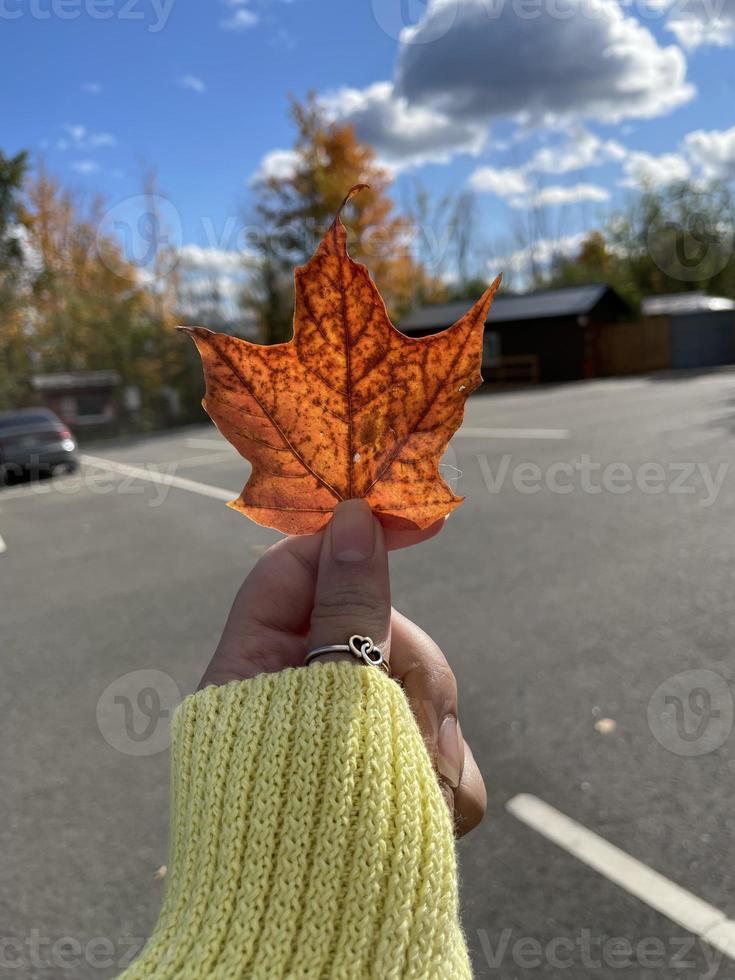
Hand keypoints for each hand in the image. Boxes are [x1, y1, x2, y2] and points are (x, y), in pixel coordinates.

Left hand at [200, 499, 486, 835]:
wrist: (326, 958)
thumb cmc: (309, 829)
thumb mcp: (329, 701)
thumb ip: (348, 607)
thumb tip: (352, 515)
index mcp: (252, 670)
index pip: (295, 571)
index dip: (348, 540)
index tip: (413, 520)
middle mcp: (297, 700)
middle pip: (372, 626)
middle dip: (407, 666)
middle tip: (412, 716)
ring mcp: (345, 740)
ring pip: (415, 687)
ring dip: (429, 732)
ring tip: (418, 788)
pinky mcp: (388, 776)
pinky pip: (434, 743)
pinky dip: (441, 778)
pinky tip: (428, 815)